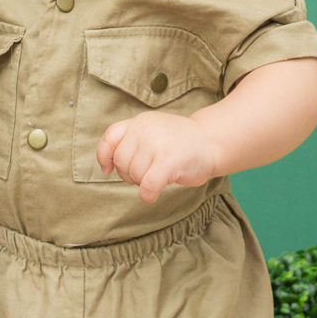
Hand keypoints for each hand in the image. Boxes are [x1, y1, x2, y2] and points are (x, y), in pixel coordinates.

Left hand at [96, 112, 220, 203]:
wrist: (212, 141)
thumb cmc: (179, 142)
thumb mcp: (153, 130)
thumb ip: (132, 140)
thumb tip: (108, 165)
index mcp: (139, 122)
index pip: (110, 137)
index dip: (104, 156)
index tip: (108, 169)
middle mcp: (145, 130)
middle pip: (122, 162)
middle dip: (129, 174)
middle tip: (146, 174)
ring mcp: (157, 145)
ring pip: (134, 175)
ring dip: (142, 183)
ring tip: (157, 176)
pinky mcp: (169, 161)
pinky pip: (148, 185)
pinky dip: (147, 195)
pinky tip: (152, 195)